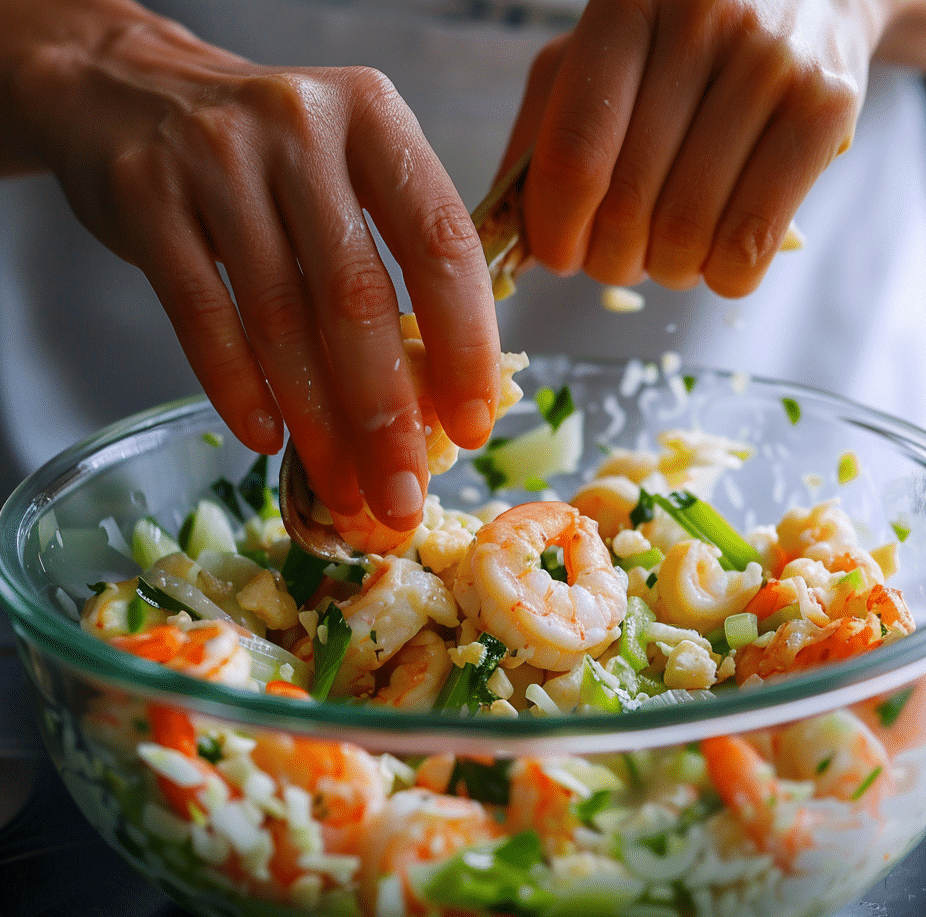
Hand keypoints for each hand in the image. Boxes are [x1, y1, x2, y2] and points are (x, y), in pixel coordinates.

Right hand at [9, 1, 499, 527]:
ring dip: (316, 423)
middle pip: (358, 297)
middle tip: (402, 496)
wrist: (134, 92)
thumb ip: (399, 258)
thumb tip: (440, 395)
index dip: (464, 346)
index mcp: (376, 120)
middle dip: (386, 415)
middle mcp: (301, 128)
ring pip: (281, 319)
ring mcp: (216, 158)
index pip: (441, 244)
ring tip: (343, 489)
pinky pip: (202, 316)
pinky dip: (236, 389)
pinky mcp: (147, 198)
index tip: (472, 428)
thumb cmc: (271, 156)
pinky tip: (266, 440)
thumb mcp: (352, 169)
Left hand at [499, 0, 886, 297]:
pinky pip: (750, 246)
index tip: (559, 254)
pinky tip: (717, 253)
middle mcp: (702, 24)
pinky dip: (722, 276)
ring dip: (666, 270)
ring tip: (670, 246)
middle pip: (628, 207)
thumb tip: (510, 237)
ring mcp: (772, 65)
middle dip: (610, 260)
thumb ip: (544, 133)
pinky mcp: (827, 109)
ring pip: (686, 236)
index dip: (556, 231)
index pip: (573, 154)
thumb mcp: (601, 56)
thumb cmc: (687, 39)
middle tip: (620, 252)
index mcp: (626, 8)